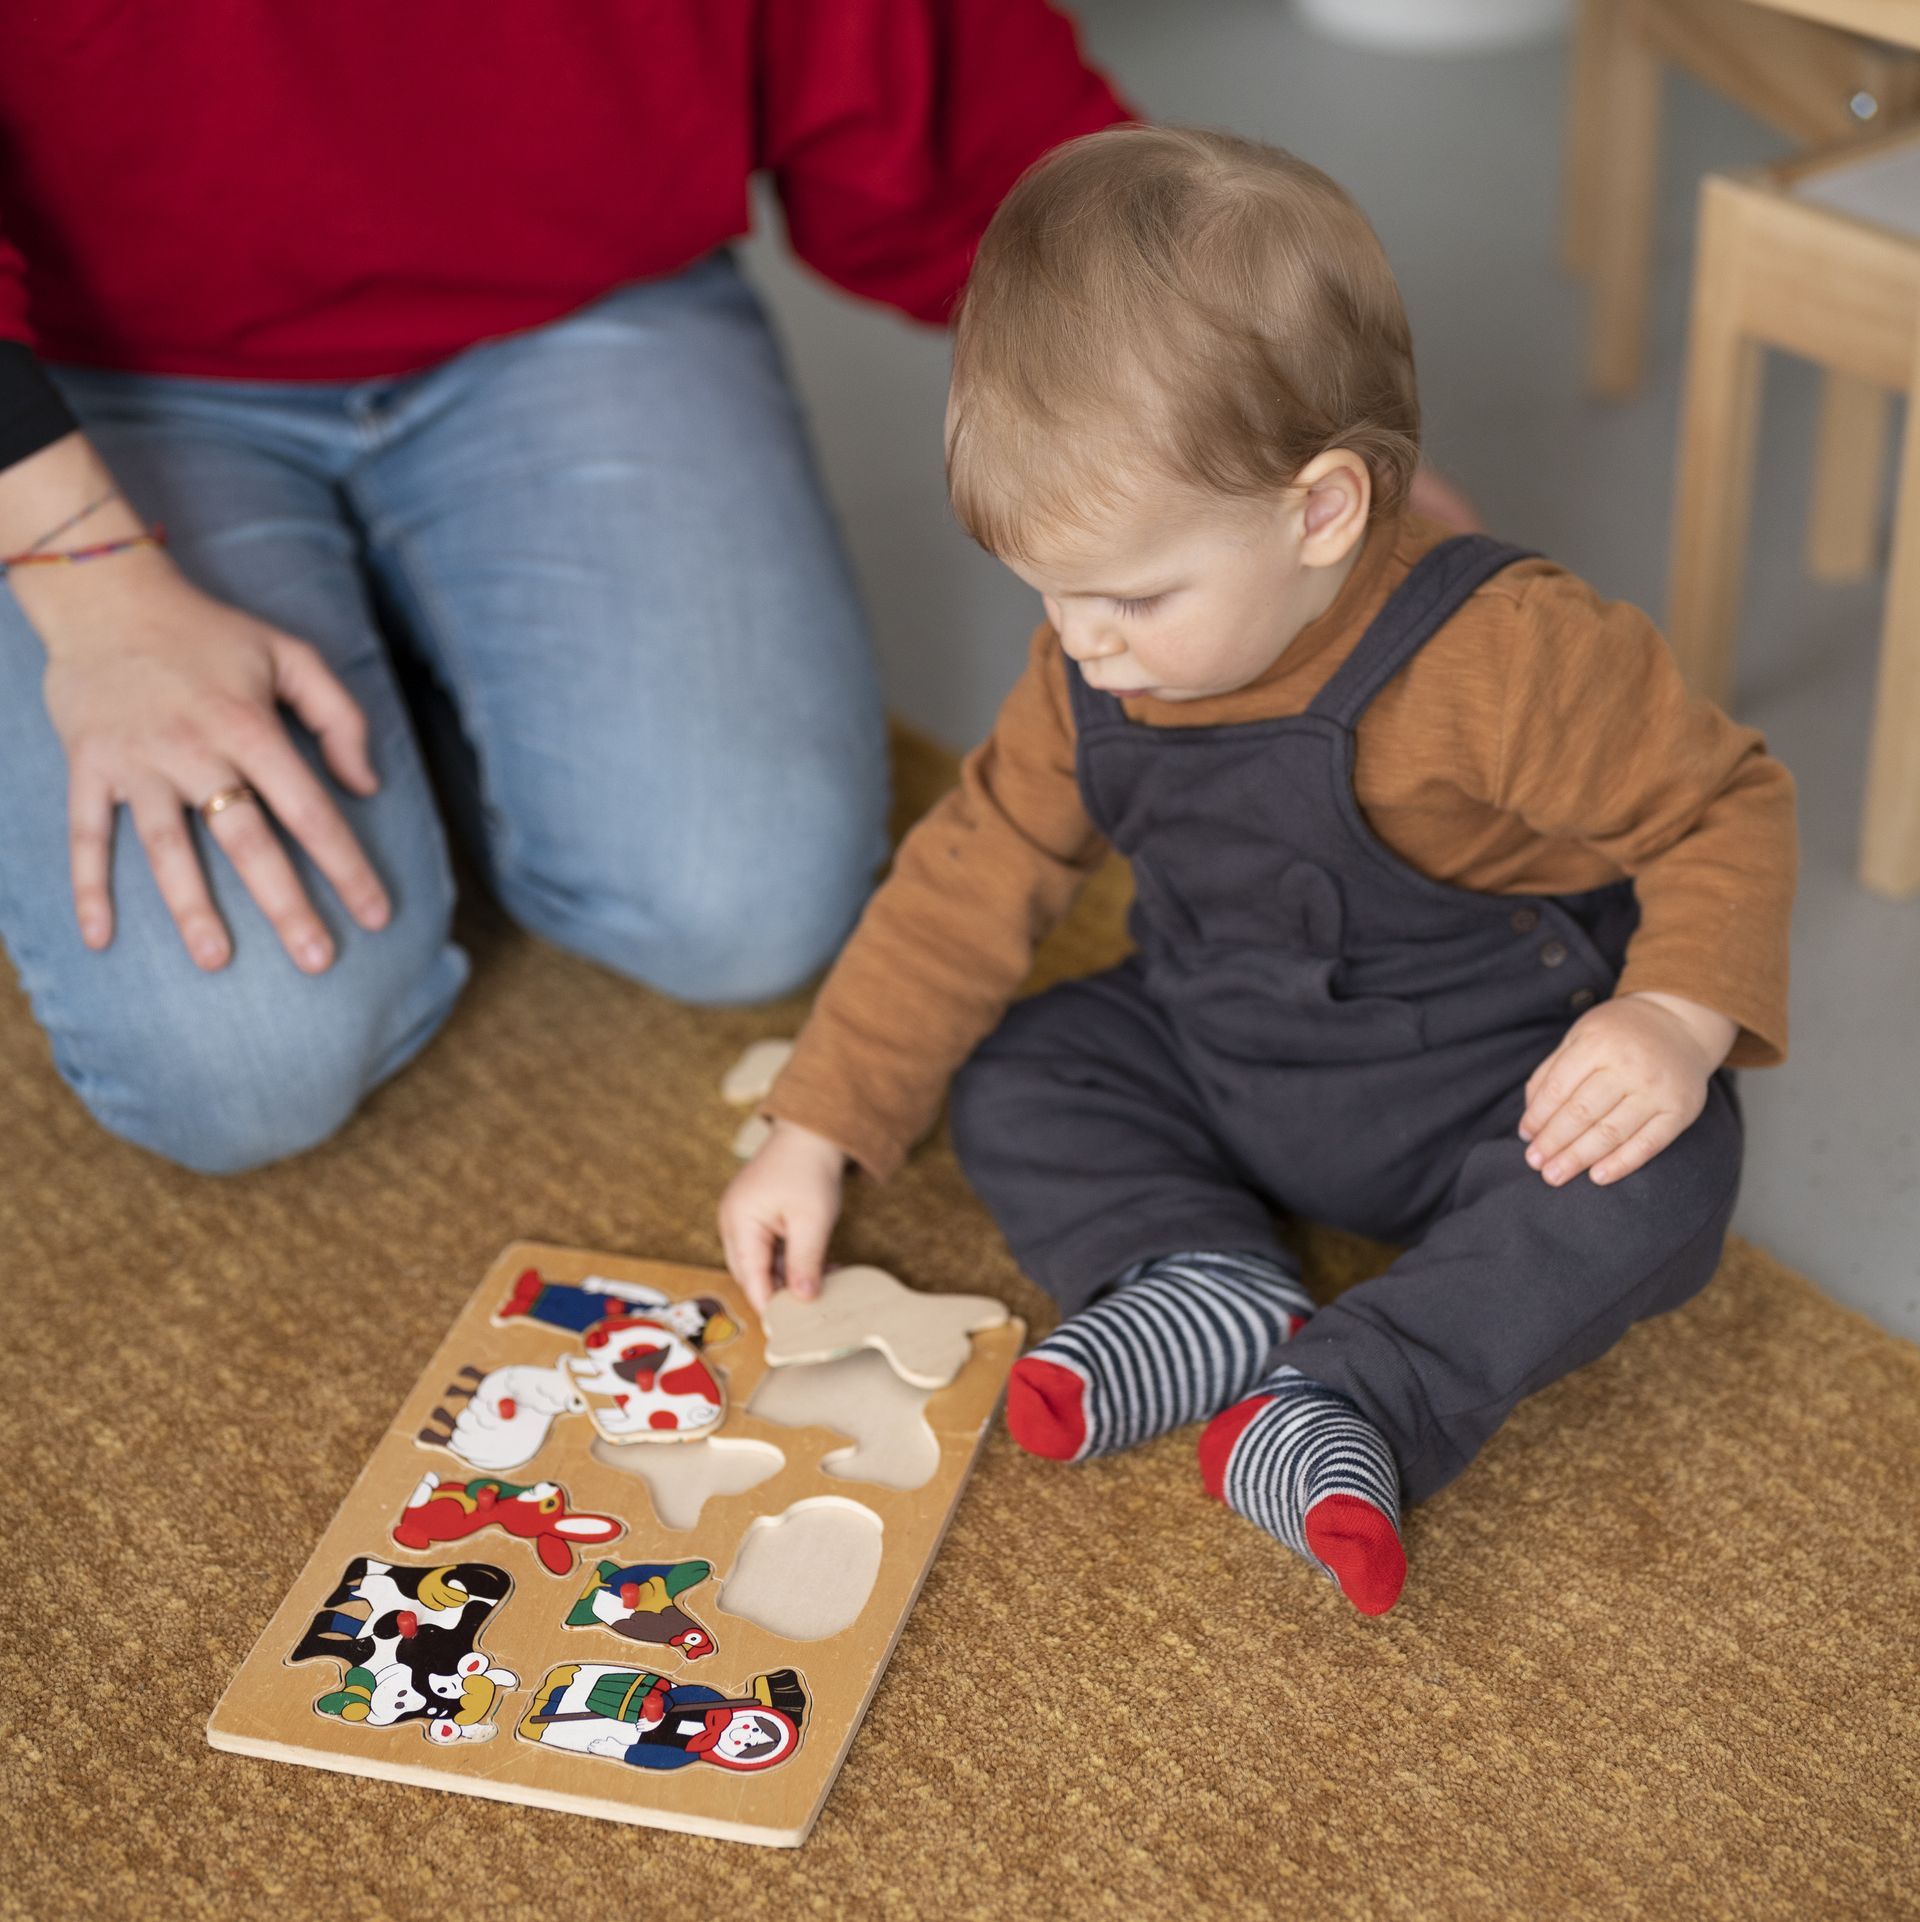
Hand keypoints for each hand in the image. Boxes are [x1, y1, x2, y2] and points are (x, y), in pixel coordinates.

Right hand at [25, 545, 388, 970]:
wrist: (105, 593)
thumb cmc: (210, 632)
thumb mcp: (290, 655)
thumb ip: (339, 717)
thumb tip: (367, 785)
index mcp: (250, 727)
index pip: (310, 810)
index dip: (346, 866)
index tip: (376, 916)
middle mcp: (194, 749)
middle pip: (246, 840)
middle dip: (285, 904)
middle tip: (317, 961)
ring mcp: (137, 762)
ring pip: (165, 847)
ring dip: (190, 906)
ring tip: (217, 960)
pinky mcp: (89, 766)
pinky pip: (86, 835)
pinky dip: (88, 886)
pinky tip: (99, 937)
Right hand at [717, 1118, 847, 1314]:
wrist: (812, 1131)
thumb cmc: (810, 1170)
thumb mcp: (813, 1221)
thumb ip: (805, 1262)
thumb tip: (804, 1300)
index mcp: (740, 1222)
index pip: (751, 1277)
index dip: (771, 1304)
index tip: (793, 1328)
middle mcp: (733, 1223)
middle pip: (751, 1273)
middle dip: (780, 1292)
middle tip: (813, 1307)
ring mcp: (742, 1219)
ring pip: (761, 1264)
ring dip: (788, 1276)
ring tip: (824, 1281)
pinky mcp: (755, 1216)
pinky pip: (767, 1249)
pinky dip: (789, 1261)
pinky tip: (818, 1266)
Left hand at [1519, 991, 1736, 1186]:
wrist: (1679, 1024)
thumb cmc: (1618, 1035)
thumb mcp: (1580, 1036)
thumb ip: (1553, 1071)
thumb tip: (1530, 1116)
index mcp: (1597, 1043)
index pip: (1559, 1088)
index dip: (1538, 1116)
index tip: (1525, 1136)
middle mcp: (1628, 1066)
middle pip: (1582, 1113)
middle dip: (1553, 1142)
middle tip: (1534, 1162)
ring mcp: (1656, 1090)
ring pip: (1611, 1132)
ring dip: (1578, 1158)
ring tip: (1554, 1176)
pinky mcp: (1680, 1110)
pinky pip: (1648, 1144)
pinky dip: (1622, 1163)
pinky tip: (1597, 1177)